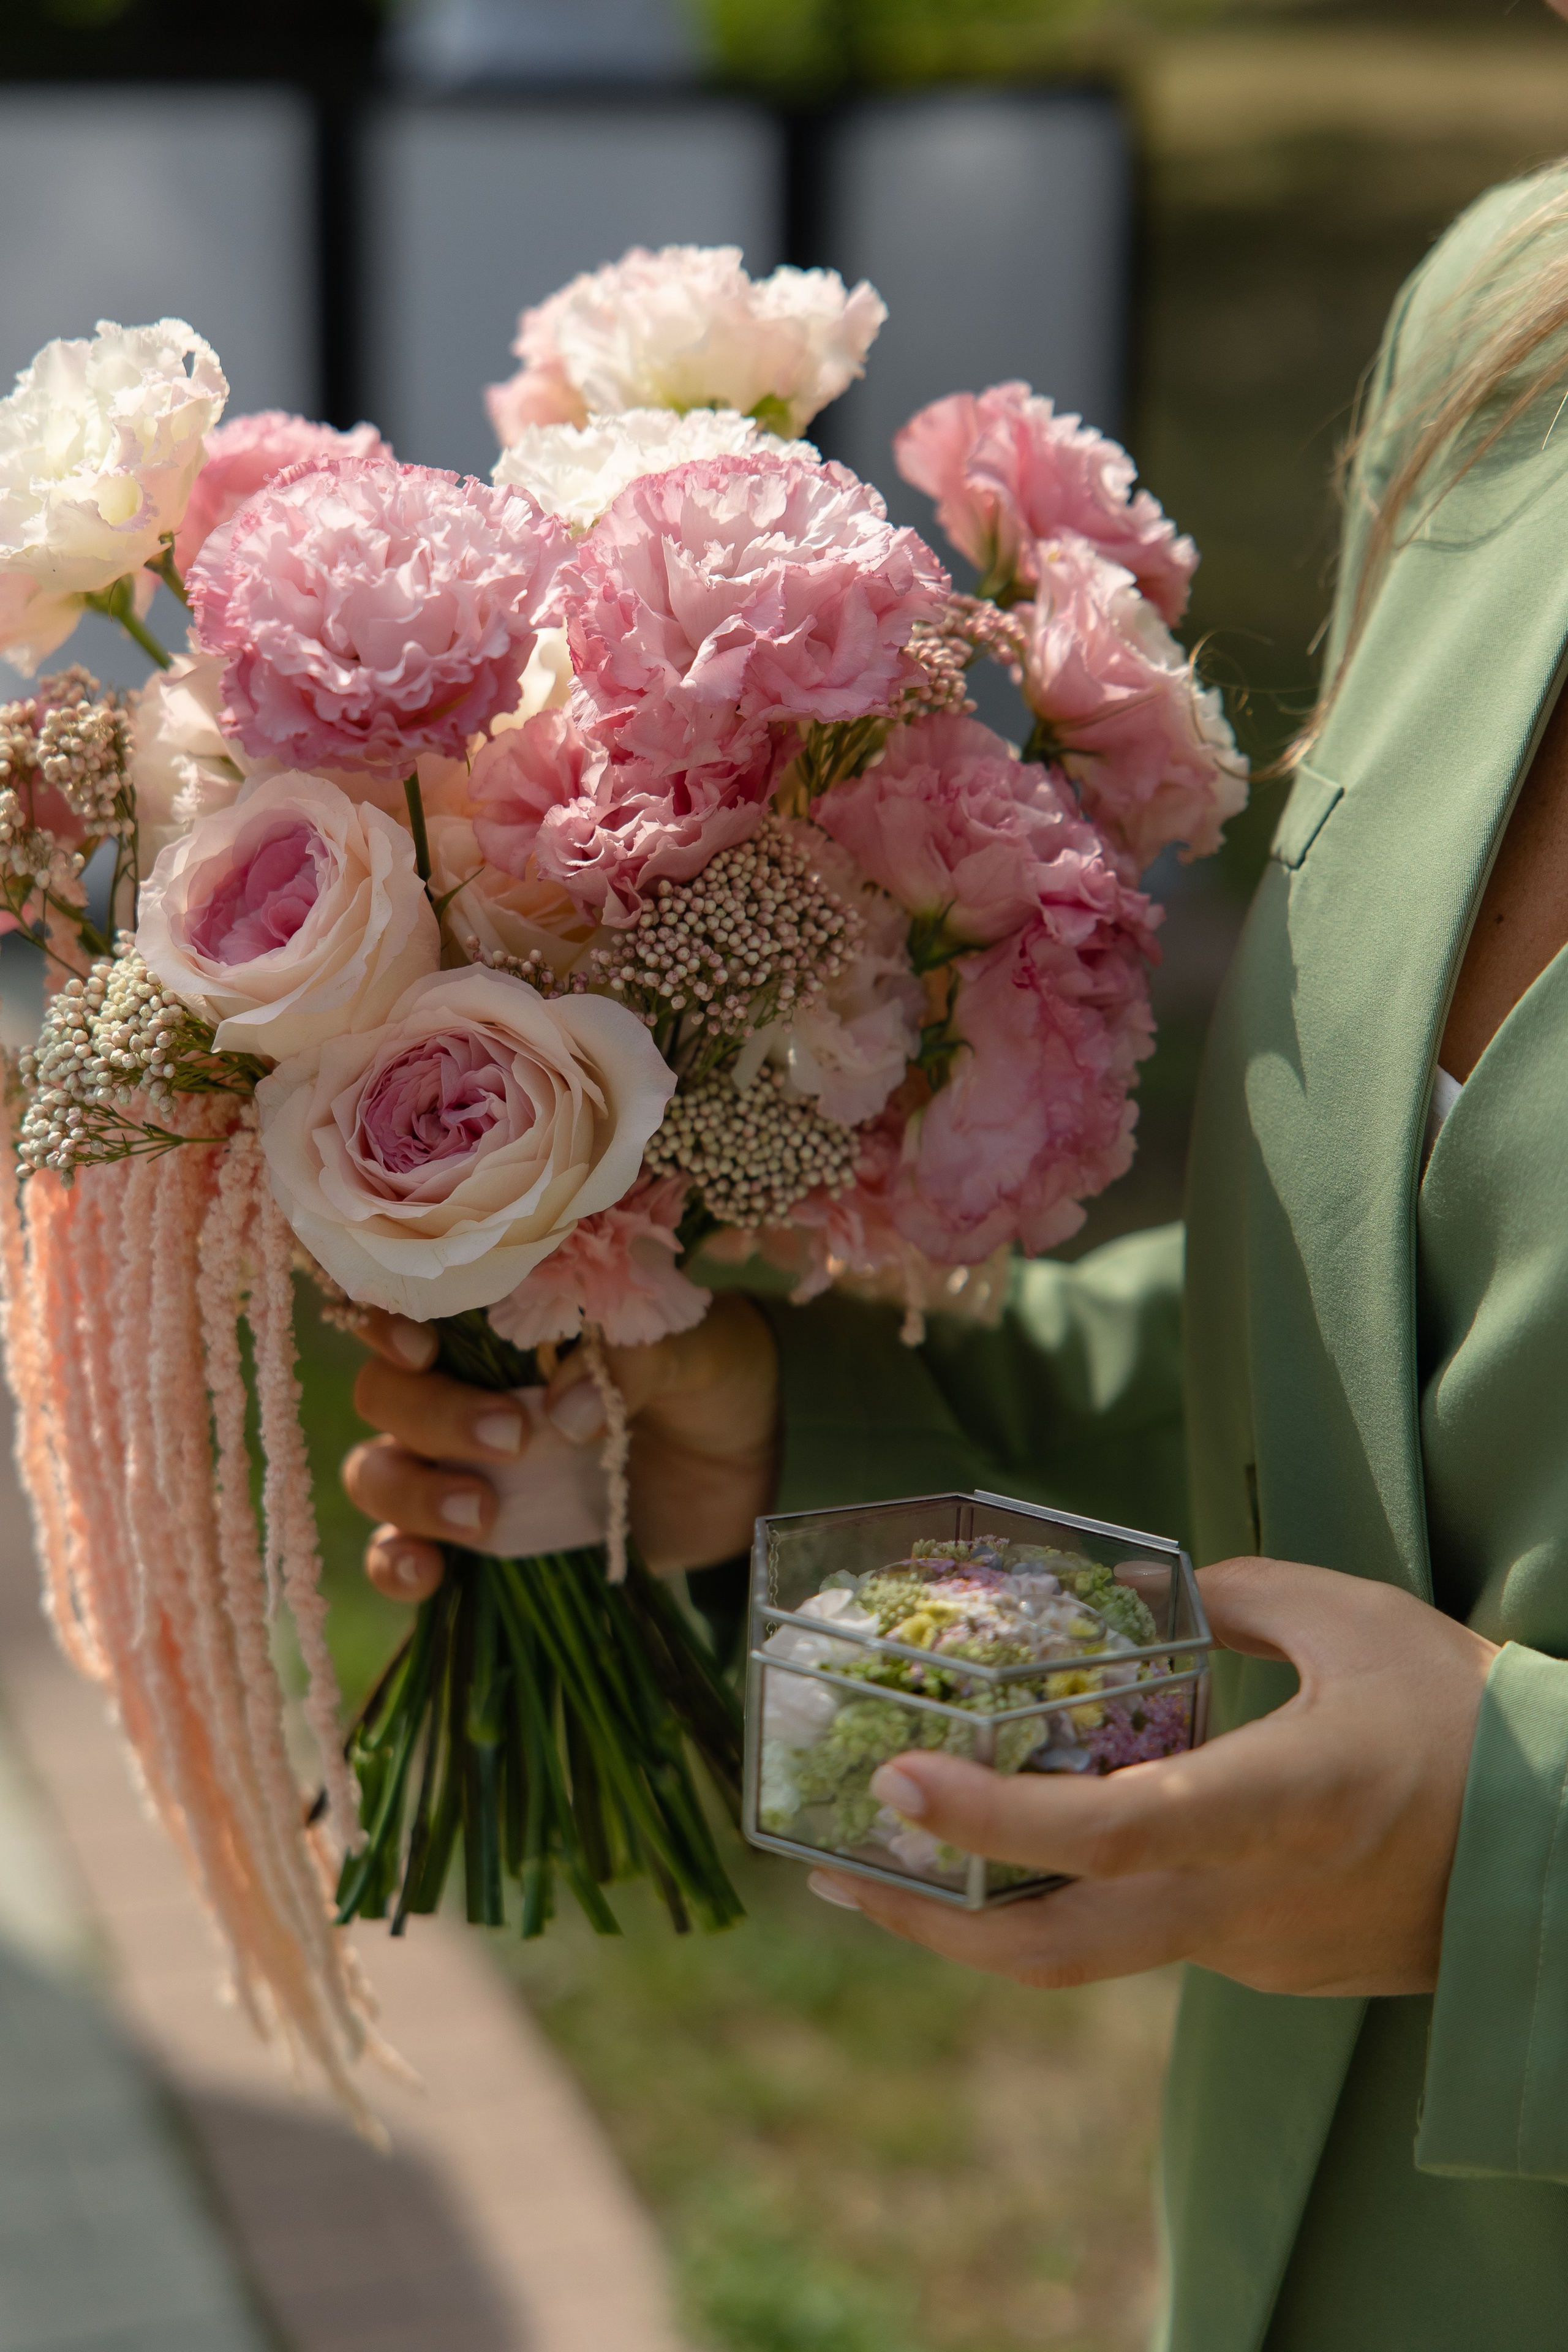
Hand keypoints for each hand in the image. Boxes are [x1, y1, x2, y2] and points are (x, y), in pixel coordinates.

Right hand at [342, 1293, 779, 1603]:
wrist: (754, 1462)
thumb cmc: (713, 1374)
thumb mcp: (692, 1347)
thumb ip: (634, 1361)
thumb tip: (564, 1414)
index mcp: (504, 1323)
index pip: (409, 1309)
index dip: (390, 1326)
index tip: (424, 1350)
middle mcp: (465, 1388)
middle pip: (386, 1395)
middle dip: (430, 1417)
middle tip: (513, 1438)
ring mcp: (465, 1466)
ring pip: (378, 1471)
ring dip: (411, 1492)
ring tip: (484, 1515)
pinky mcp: (481, 1536)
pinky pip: (399, 1551)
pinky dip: (394, 1563)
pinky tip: (426, 1572)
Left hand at [810, 1558, 1497, 1999]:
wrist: (1565, 1858)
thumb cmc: (1470, 1721)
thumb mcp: (1355, 1618)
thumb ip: (1242, 1596)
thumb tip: (1165, 1596)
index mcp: (1276, 1805)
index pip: (1110, 1832)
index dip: (991, 1815)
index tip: (894, 1784)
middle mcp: (1245, 1898)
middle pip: (1057, 1951)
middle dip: (928, 1923)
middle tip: (830, 1874)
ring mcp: (1251, 1950)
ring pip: (1091, 1948)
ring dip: (988, 1912)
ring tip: (897, 1856)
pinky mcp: (1264, 1964)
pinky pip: (1148, 1931)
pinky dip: (1076, 1895)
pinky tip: (1037, 1840)